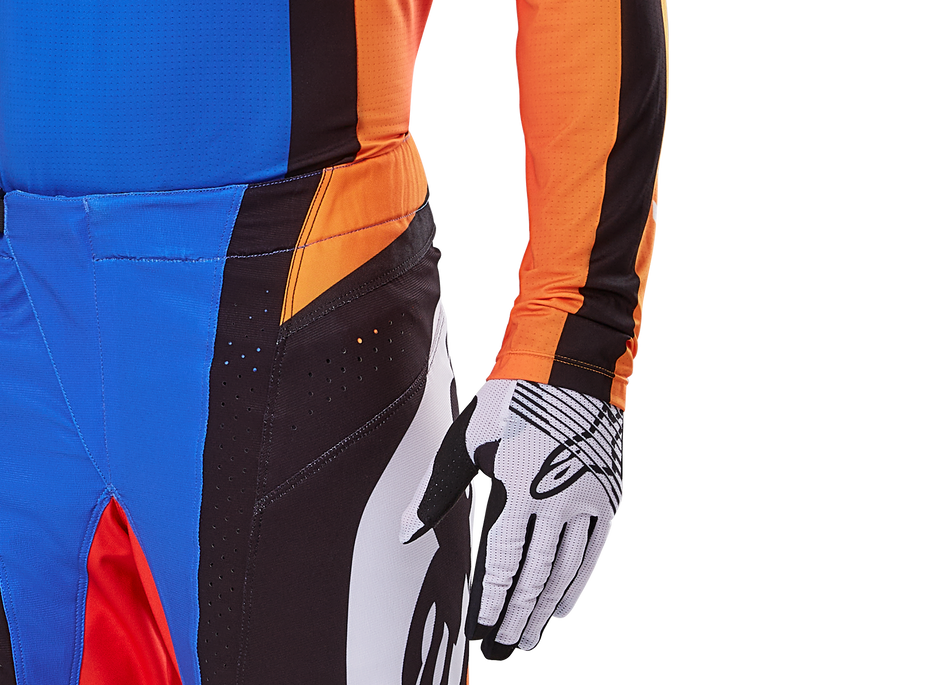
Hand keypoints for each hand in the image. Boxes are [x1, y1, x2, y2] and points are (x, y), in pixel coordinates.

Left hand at [400, 377, 624, 660]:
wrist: (570, 364)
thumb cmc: (510, 399)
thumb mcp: (466, 439)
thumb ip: (437, 491)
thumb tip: (406, 531)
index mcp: (516, 485)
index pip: (501, 564)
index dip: (491, 604)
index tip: (481, 634)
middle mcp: (555, 499)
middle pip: (534, 577)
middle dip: (517, 619)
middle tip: (505, 650)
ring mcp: (587, 500)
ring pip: (565, 572)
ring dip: (546, 611)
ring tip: (530, 638)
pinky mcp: (608, 497)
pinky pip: (593, 555)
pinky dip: (578, 585)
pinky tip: (563, 609)